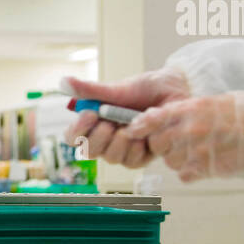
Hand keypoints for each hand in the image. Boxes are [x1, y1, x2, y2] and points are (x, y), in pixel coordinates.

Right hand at [62, 70, 191, 168]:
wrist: (179, 91)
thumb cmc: (148, 88)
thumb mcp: (118, 88)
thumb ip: (91, 90)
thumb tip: (63, 81)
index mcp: (96, 123)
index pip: (74, 137)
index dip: (77, 130)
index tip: (90, 114)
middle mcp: (107, 139)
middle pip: (89, 151)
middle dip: (99, 137)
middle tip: (111, 122)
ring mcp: (125, 149)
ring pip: (112, 159)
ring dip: (120, 142)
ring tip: (132, 126)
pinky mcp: (143, 156)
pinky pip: (133, 161)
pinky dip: (139, 146)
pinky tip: (146, 133)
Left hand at [120, 91, 243, 181]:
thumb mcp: (211, 101)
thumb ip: (186, 111)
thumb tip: (165, 118)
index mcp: (190, 109)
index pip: (152, 119)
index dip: (140, 126)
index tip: (133, 130)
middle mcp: (189, 130)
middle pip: (158, 144)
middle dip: (164, 144)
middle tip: (179, 141)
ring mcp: (197, 151)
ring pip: (171, 161)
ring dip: (180, 159)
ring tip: (201, 150)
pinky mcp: (206, 169)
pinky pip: (185, 175)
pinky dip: (192, 172)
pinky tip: (206, 162)